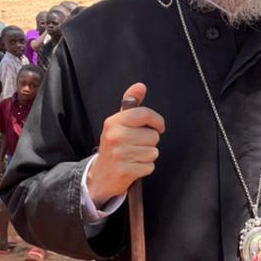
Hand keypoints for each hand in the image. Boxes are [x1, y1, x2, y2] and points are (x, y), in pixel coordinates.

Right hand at [86, 82, 165, 205]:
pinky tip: (133, 166)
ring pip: (153, 152)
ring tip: (134, 156)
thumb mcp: (119, 123)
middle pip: (153, 136)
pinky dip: (145, 168)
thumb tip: (140, 86)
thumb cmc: (115, 145)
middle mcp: (114, 136)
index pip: (144, 114)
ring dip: (148, 156)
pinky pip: (149, 166)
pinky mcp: (124, 171)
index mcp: (113, 122)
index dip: (157, 120)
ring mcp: (118, 154)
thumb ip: (131, 105)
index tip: (159, 126)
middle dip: (150, 142)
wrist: (100, 175)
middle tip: (136, 146)